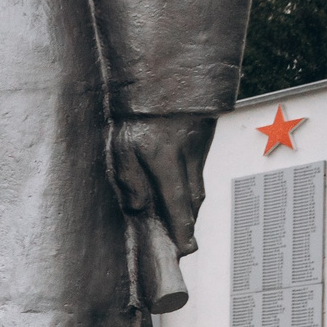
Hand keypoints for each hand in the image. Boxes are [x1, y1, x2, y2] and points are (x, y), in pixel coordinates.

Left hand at [111, 114, 216, 255]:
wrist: (168, 76)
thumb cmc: (138, 111)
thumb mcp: (122, 144)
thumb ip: (129, 178)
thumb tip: (139, 208)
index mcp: (165, 157)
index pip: (176, 201)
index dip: (181, 228)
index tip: (186, 250)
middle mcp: (188, 155)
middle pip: (193, 200)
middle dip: (188, 225)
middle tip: (184, 247)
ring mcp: (200, 148)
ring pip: (197, 186)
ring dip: (190, 208)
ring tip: (180, 226)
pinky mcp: (204, 142)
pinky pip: (198, 172)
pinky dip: (191, 188)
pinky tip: (181, 196)